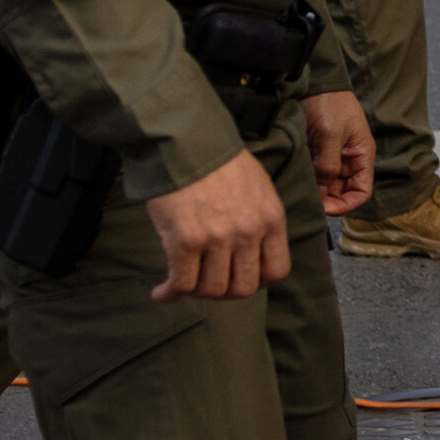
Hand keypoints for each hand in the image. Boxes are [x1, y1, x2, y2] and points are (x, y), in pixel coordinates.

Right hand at [145, 150, 289, 302]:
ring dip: (196, 292)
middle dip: (224, 292)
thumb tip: (252, 253)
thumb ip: (261, 220)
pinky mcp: (185, 242)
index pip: (277, 270)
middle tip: (208, 283)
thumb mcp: (259, 188)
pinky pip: (181, 285)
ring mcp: (217, 239)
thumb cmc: (222, 164)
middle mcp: (249, 232)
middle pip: (242, 288)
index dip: (258, 281)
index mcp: (271, 218)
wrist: (188, 145)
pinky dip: (169, 294)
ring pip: (211, 290)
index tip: (239, 277)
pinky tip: (162, 291)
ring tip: (186, 282)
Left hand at [302, 90, 375, 214]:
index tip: (325, 208)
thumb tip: (323, 196)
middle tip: (308, 202)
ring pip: (328, 186)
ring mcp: (334, 157)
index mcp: (361, 155)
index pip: (361, 192)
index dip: (346, 204)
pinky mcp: (318, 154)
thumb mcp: (330, 135)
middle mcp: (349, 160)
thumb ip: (328, 166)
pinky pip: (316, 175)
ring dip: (316, 191)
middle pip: (343, 192)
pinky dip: (308, 181)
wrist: (315, 82)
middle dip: (328, 200)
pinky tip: (298, 181)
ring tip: (301, 191)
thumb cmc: (330, 104)